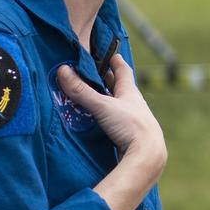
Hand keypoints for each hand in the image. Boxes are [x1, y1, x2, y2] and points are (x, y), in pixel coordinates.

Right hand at [58, 55, 165, 176]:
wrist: (147, 155)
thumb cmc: (130, 126)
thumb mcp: (102, 106)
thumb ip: (82, 91)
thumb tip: (62, 70)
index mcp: (130, 92)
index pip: (123, 71)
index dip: (116, 62)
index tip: (111, 54)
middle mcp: (134, 104)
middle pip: (120, 88)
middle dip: (109, 81)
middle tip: (96, 74)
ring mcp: (133, 120)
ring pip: (118, 105)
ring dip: (107, 100)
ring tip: (93, 97)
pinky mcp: (130, 135)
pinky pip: (117, 121)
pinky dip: (108, 117)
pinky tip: (100, 121)